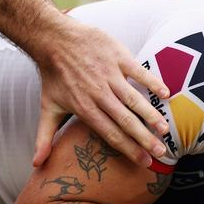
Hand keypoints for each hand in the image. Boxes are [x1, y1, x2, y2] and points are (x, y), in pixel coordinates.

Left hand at [32, 18, 169, 167]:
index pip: (110, 134)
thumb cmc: (53, 76)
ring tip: (164, 129)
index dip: (128, 149)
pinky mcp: (117, 57)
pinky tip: (166, 94)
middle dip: (144, 139)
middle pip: (125, 121)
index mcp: (85, 109)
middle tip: (161, 152)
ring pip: (134, 99)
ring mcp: (109, 75)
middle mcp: (98, 94)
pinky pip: (139, 71)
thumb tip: (37, 165)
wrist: (53, 39)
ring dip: (151, 114)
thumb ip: (45, 138)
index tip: (145, 162)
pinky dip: (153, 82)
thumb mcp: (48, 108)